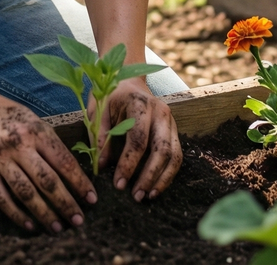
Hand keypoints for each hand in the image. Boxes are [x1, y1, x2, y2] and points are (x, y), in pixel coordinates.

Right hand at [0, 92, 97, 231]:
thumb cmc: (6, 113)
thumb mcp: (31, 119)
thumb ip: (48, 141)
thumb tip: (72, 170)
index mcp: (34, 129)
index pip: (63, 160)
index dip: (79, 182)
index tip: (91, 198)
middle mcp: (17, 144)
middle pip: (47, 180)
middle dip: (66, 203)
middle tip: (78, 220)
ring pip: (25, 192)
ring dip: (44, 213)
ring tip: (58, 227)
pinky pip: (1, 197)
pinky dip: (16, 214)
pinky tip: (30, 224)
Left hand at [95, 77, 181, 200]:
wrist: (129, 80)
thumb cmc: (111, 94)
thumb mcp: (99, 108)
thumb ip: (100, 134)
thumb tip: (101, 164)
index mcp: (140, 103)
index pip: (138, 139)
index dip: (128, 164)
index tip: (118, 183)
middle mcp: (160, 112)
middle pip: (161, 149)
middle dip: (149, 176)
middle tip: (136, 196)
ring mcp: (171, 121)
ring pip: (174, 155)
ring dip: (162, 179)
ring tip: (147, 196)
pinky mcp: (174, 130)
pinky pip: (177, 156)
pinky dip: (168, 174)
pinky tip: (156, 187)